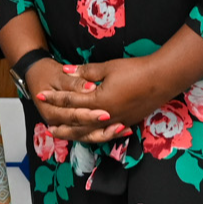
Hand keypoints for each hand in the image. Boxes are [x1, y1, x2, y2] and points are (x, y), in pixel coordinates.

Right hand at [22, 59, 126, 143]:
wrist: (36, 73)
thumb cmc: (47, 73)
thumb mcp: (58, 76)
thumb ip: (74, 83)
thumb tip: (90, 87)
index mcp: (51, 111)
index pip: (72, 116)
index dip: (89, 116)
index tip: (106, 113)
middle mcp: (58, 122)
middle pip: (81, 130)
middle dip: (102, 129)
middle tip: (119, 125)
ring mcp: (67, 124)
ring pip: (88, 136)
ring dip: (107, 134)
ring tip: (123, 129)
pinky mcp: (75, 124)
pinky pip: (91, 133)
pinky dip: (106, 132)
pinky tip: (122, 129)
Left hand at [36, 56, 165, 142]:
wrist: (163, 79)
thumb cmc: (135, 71)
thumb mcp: (107, 68)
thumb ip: (85, 72)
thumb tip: (66, 71)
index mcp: (100, 100)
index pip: (71, 100)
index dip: (55, 98)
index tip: (40, 96)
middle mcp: (107, 115)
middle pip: (79, 123)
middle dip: (62, 124)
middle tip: (48, 128)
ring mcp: (119, 121)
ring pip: (92, 132)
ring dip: (76, 134)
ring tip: (64, 135)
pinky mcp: (128, 122)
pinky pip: (107, 133)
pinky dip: (94, 136)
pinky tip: (90, 135)